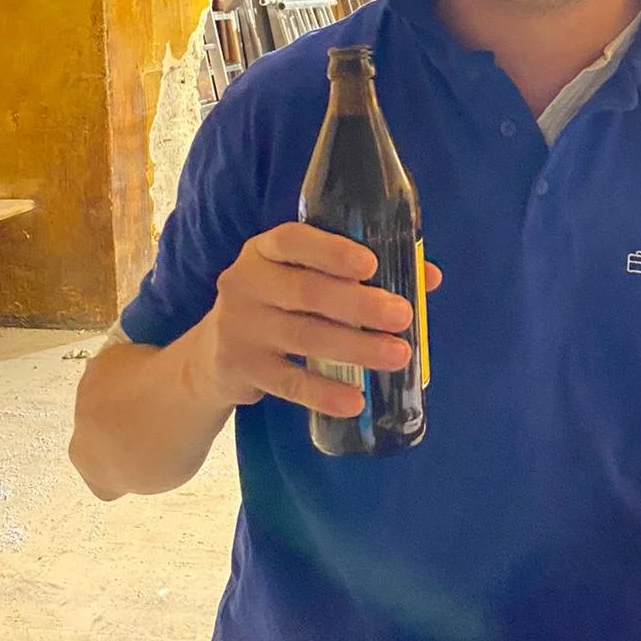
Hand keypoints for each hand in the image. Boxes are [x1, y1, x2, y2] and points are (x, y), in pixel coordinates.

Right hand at [190, 222, 441, 416]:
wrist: (212, 356)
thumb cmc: (278, 304)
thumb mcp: (304, 277)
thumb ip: (360, 272)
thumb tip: (429, 276)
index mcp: (264, 250)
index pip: (293, 241)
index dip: (331, 251)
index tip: (370, 264)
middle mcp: (246, 284)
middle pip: (306, 292)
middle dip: (359, 305)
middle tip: (403, 315)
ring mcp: (241, 328)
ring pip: (305, 337)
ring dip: (356, 347)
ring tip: (398, 354)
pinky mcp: (243, 370)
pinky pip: (289, 383)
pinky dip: (323, 392)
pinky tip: (355, 400)